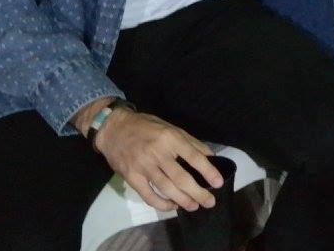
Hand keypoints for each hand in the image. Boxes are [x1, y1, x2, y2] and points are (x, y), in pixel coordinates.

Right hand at [93, 105, 223, 212]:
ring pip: (166, 188)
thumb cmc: (147, 127)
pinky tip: (172, 206)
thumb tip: (210, 156)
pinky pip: (148, 196)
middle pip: (181, 178)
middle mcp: (158, 153)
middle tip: (209, 202)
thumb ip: (191, 143)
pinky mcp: (132, 178)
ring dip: (183, 200)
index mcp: (170, 138)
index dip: (208, 171)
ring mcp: (143, 167)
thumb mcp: (171, 128)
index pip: (194, 157)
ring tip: (194, 206)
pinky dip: (162, 204)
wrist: (115, 129)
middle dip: (198, 192)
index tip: (218, 182)